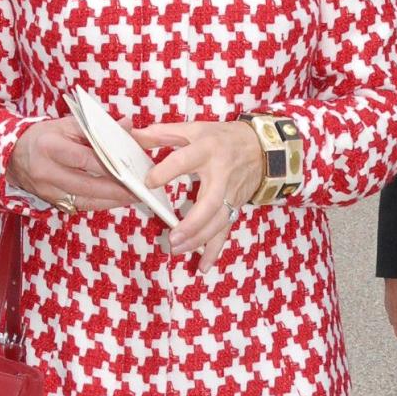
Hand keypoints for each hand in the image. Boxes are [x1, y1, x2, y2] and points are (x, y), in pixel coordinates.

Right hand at [8, 117, 135, 211]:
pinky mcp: (50, 202)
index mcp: (49, 147)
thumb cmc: (43, 136)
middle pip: (87, 185)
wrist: (12, 156)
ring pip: (85, 200)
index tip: (131, 168)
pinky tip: (116, 200)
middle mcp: (46, 172)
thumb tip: (127, 125)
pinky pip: (80, 206)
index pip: (85, 158)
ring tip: (133, 196)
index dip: (109, 165)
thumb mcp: (66, 124)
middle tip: (138, 189)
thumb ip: (98, 127)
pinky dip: (100, 204)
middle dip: (115, 189)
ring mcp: (47, 190)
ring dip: (111, 200)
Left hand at [131, 118, 263, 263]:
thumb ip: (163, 134)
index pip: (185, 161)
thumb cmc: (223, 138)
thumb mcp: (195, 129)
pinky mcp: (235, 208)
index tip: (148, 183)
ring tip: (177, 249)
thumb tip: (134, 136)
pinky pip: (225, 231)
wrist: (262, 149)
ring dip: (199, 239)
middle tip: (172, 237)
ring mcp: (230, 194)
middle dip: (191, 223)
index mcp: (207, 150)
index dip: (166, 172)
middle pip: (209, 203)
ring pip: (218, 222)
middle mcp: (221, 175)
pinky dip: (214, 250)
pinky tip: (203, 266)